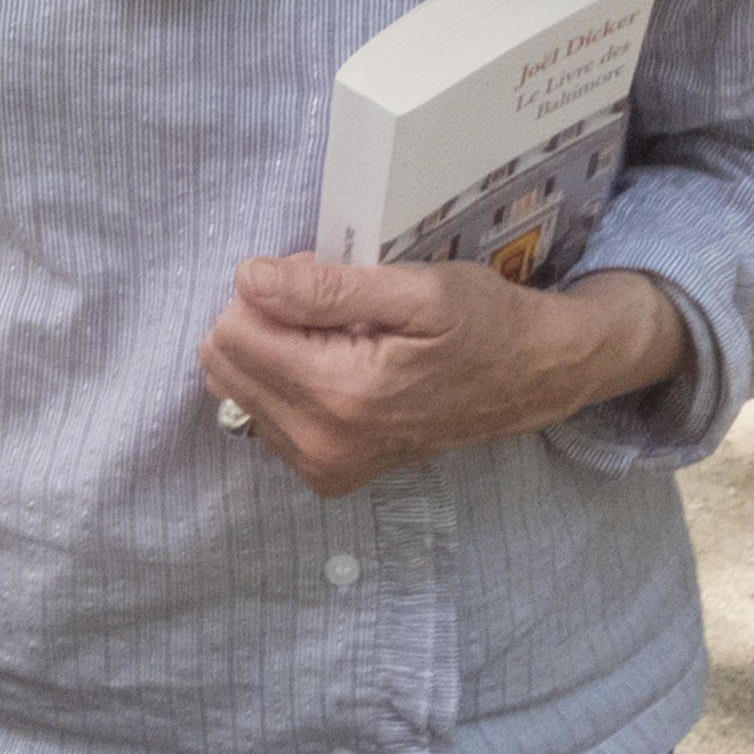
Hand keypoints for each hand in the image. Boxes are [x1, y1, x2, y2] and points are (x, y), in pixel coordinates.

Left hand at [199, 255, 688, 495]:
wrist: (531, 380)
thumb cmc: (483, 324)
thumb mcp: (417, 289)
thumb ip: (326, 288)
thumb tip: (247, 279)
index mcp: (340, 396)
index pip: (232, 333)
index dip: (269, 290)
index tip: (322, 279)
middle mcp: (320, 445)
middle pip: (223, 363)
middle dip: (265, 319)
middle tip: (331, 306)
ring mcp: (320, 467)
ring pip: (236, 389)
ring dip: (276, 350)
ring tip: (340, 336)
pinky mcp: (324, 474)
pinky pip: (262, 415)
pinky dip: (289, 380)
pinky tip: (341, 367)